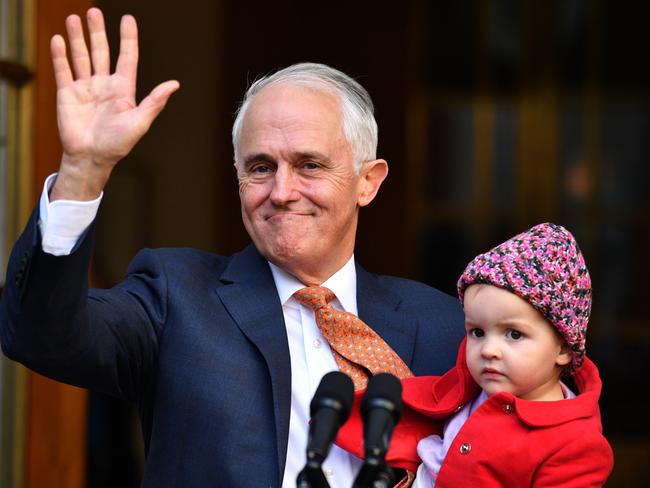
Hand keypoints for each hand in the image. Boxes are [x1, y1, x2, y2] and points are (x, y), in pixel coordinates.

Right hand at [50, 8, 178, 200]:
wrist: (91, 158)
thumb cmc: (117, 144)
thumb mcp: (139, 122)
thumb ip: (154, 102)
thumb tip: (174, 84)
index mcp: (123, 90)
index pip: (127, 58)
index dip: (128, 39)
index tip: (128, 19)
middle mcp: (104, 85)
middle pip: (101, 52)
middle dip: (97, 32)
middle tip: (94, 12)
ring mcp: (85, 88)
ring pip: (81, 57)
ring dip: (78, 38)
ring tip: (74, 18)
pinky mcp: (67, 95)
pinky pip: (63, 71)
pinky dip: (60, 55)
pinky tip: (59, 40)